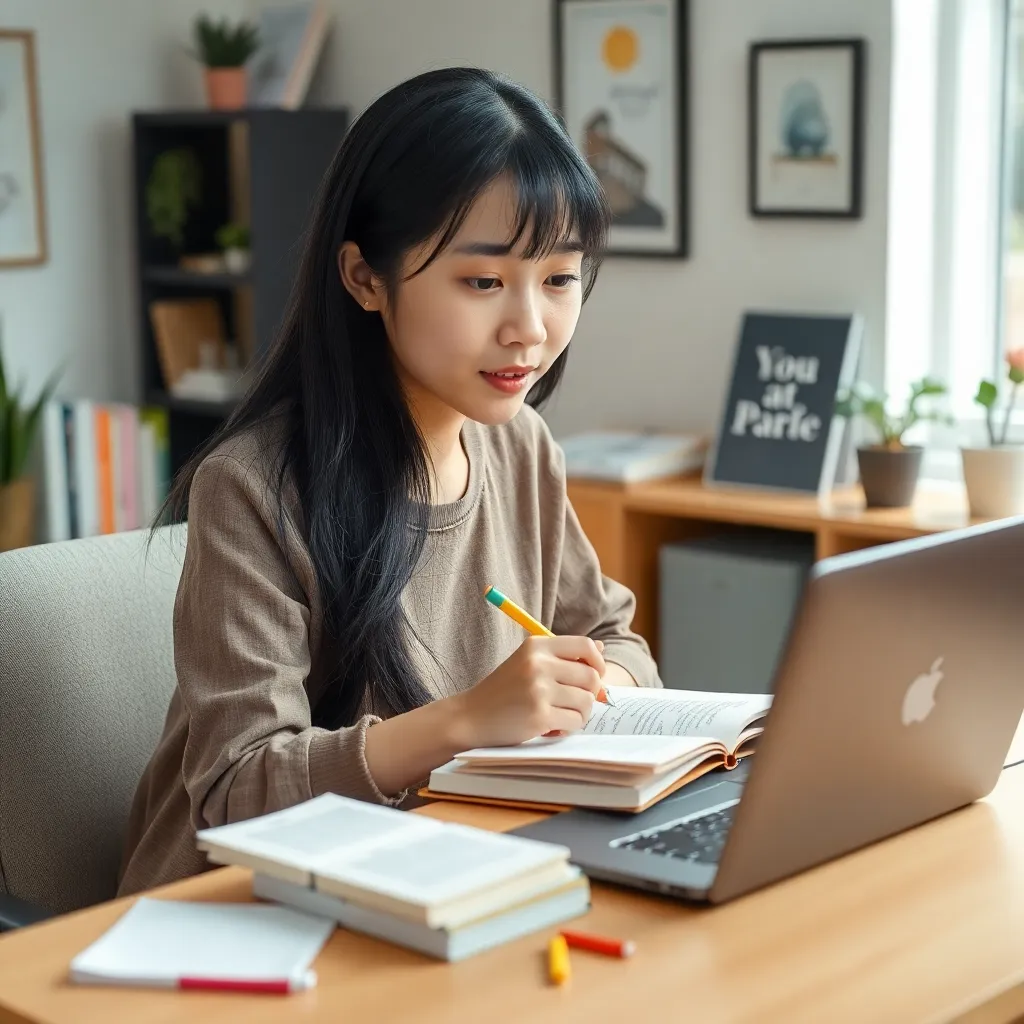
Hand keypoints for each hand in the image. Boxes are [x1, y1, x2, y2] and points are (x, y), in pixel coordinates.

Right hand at [454, 635, 605, 747]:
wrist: (471, 717)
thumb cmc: (504, 691)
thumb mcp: (528, 663)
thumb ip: (563, 655)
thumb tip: (601, 647)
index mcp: (536, 646)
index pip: (585, 645)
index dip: (597, 662)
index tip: (595, 675)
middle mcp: (538, 664)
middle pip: (591, 677)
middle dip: (590, 694)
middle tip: (573, 702)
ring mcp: (538, 690)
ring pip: (587, 702)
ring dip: (579, 713)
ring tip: (559, 715)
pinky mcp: (539, 715)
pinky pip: (575, 721)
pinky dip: (568, 728)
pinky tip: (551, 727)